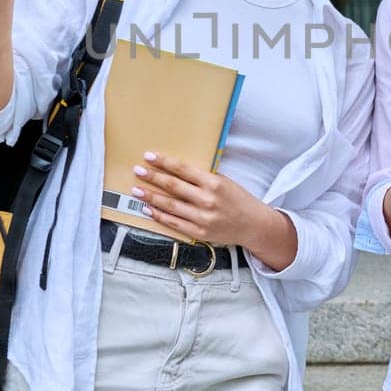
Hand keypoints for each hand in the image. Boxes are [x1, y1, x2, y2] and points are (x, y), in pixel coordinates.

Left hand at [131, 152, 279, 248]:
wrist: (253, 225)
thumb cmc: (238, 199)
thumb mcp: (224, 182)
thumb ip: (203, 177)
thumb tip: (176, 169)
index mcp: (214, 183)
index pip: (183, 169)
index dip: (164, 162)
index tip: (149, 156)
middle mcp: (207, 200)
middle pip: (173, 186)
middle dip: (152, 177)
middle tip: (137, 170)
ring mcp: (202, 218)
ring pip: (170, 205)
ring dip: (151, 197)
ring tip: (137, 190)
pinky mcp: (199, 233)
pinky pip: (174, 223)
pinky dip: (159, 215)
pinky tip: (148, 209)